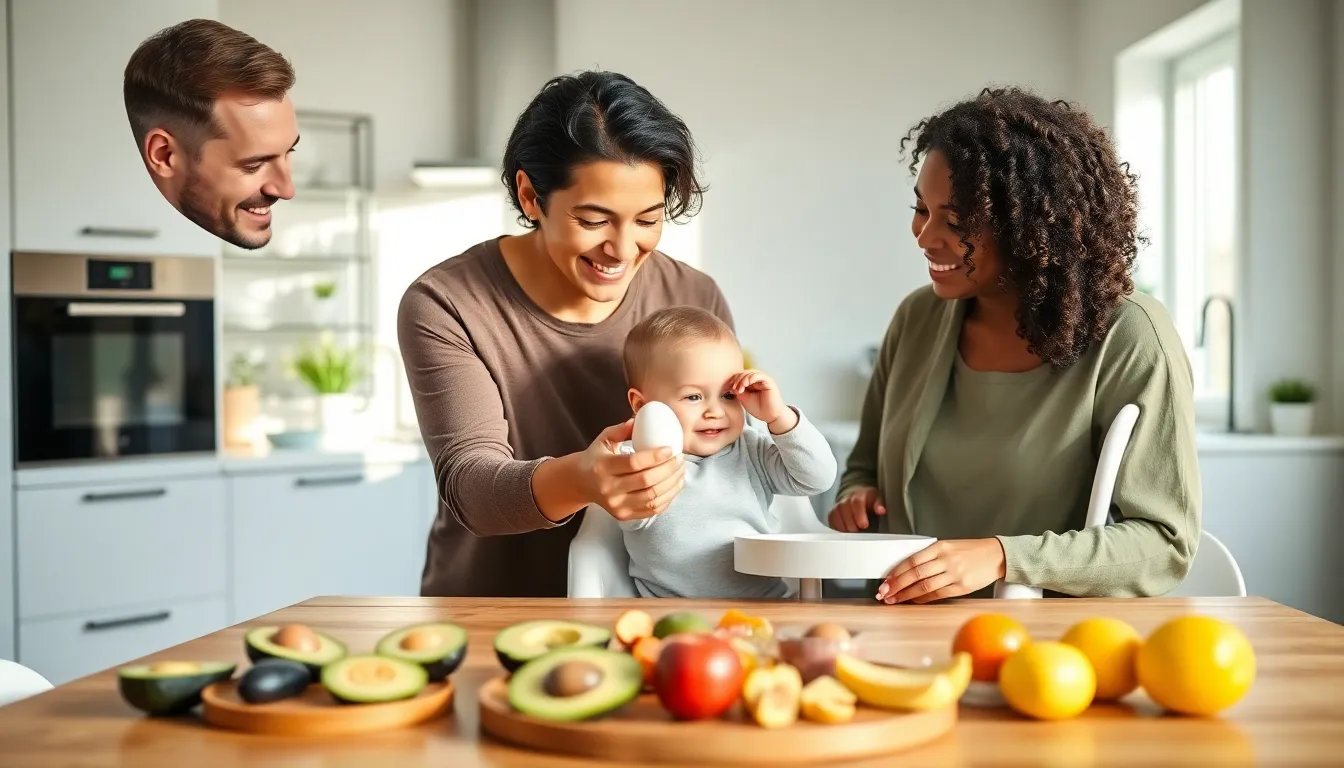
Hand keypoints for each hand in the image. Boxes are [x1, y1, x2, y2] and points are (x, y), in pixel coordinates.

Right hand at [577, 419, 684, 521]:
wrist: (581, 483)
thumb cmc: (596, 457)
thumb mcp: (604, 439)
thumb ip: (621, 430)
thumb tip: (639, 419)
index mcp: (603, 467)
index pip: (634, 463)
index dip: (655, 456)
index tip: (670, 449)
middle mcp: (608, 489)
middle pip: (646, 481)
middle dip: (669, 469)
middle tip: (680, 459)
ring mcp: (616, 505)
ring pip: (652, 497)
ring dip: (672, 484)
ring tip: (681, 471)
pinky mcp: (623, 516)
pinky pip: (652, 510)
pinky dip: (668, 498)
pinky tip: (674, 485)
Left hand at [727, 370, 791, 429]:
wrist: (770, 416)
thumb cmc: (759, 408)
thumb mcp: (744, 398)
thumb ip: (738, 390)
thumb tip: (730, 384)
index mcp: (751, 383)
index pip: (740, 376)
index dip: (733, 380)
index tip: (728, 387)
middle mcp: (757, 379)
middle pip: (744, 373)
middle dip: (737, 379)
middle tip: (733, 388)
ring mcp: (763, 380)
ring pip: (750, 373)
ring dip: (743, 379)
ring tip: (740, 388)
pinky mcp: (769, 381)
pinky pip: (759, 375)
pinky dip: (751, 378)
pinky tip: (747, 384)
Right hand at [827, 486, 885, 531]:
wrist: (854, 494)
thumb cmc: (867, 499)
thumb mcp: (876, 499)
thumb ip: (878, 505)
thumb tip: (881, 511)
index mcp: (858, 495)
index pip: (856, 502)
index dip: (859, 514)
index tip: (864, 525)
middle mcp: (845, 499)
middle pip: (844, 509)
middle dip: (851, 523)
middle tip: (858, 531)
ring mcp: (837, 506)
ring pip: (836, 515)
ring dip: (843, 526)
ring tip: (852, 533)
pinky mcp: (832, 513)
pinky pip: (831, 520)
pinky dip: (836, 528)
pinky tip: (844, 533)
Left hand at [875, 539, 1006, 603]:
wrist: (996, 556)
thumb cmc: (970, 551)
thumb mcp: (948, 546)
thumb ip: (929, 556)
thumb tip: (906, 570)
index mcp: (940, 547)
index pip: (912, 560)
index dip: (896, 572)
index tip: (885, 580)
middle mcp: (946, 560)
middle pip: (915, 574)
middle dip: (896, 585)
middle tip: (884, 593)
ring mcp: (954, 574)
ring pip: (924, 586)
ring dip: (906, 595)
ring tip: (894, 599)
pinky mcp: (961, 587)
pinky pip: (937, 595)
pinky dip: (922, 598)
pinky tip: (913, 600)